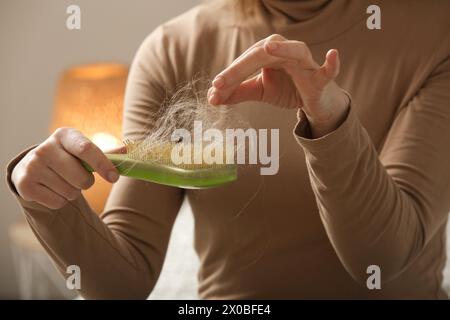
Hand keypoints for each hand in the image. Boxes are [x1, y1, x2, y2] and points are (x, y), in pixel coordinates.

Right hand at [11, 128, 120, 209]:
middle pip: (81, 177)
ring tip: (63, 182)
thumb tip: (128, 150)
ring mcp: (32, 166)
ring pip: (70, 192)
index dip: (103, 165)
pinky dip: (60, 201)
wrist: (33, 167)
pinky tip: (53, 189)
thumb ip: (106, 153)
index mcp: (64, 135)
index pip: (87, 150)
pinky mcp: (24, 185)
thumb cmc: (67, 157)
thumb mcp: (83, 151)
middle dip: (86, 183)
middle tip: (79, 177)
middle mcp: (44, 148)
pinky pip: (57, 203)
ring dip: (73, 192)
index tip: (114, 177)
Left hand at [208, 34, 349, 137]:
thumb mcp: (259, 91)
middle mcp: (286, 51)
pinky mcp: (320, 77)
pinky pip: (328, 71)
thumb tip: (212, 97)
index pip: (245, 61)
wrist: (312, 101)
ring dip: (284, 49)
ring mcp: (305, 63)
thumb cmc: (286, 88)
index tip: (213, 91)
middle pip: (261, 54)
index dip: (229, 76)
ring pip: (294, 52)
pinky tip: (333, 55)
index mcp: (268, 53)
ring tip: (269, 47)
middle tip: (220, 83)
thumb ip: (237, 92)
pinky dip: (331, 64)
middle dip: (239, 68)